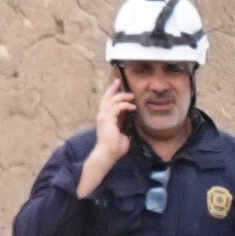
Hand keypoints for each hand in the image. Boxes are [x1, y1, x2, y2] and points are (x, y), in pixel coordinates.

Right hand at [79, 79, 137, 196]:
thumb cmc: (115, 147)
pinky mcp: (107, 120)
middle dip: (113, 88)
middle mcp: (102, 116)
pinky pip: (116, 107)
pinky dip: (125, 105)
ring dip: (122, 97)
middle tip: (119, 81)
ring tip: (132, 97)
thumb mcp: (122, 133)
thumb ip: (124, 125)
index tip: (117, 85)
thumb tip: (131, 121)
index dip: (111, 93)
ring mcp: (103, 117)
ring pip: (112, 101)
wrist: (108, 154)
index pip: (107, 102)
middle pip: (106, 98)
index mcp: (105, 119)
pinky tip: (132, 107)